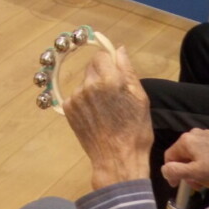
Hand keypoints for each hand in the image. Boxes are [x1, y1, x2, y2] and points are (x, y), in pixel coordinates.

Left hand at [62, 46, 153, 189]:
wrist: (117, 159)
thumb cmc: (135, 130)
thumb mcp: (140, 98)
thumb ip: (127, 70)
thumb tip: (118, 49)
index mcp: (109, 79)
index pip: (101, 55)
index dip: (109, 62)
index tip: (115, 73)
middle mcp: (89, 84)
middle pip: (91, 66)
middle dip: (101, 74)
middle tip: (112, 93)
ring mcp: (76, 97)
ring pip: (84, 82)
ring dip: (92, 89)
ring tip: (104, 109)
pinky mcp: (68, 109)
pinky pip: (76, 96)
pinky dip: (84, 102)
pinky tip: (94, 116)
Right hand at [161, 128, 208, 194]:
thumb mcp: (195, 173)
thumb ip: (175, 171)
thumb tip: (165, 170)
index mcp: (185, 140)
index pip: (169, 157)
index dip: (171, 172)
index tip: (178, 185)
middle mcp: (193, 133)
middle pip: (182, 155)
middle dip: (185, 171)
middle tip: (196, 185)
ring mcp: (206, 134)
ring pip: (193, 154)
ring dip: (195, 168)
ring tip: (205, 180)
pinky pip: (204, 151)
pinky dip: (204, 162)